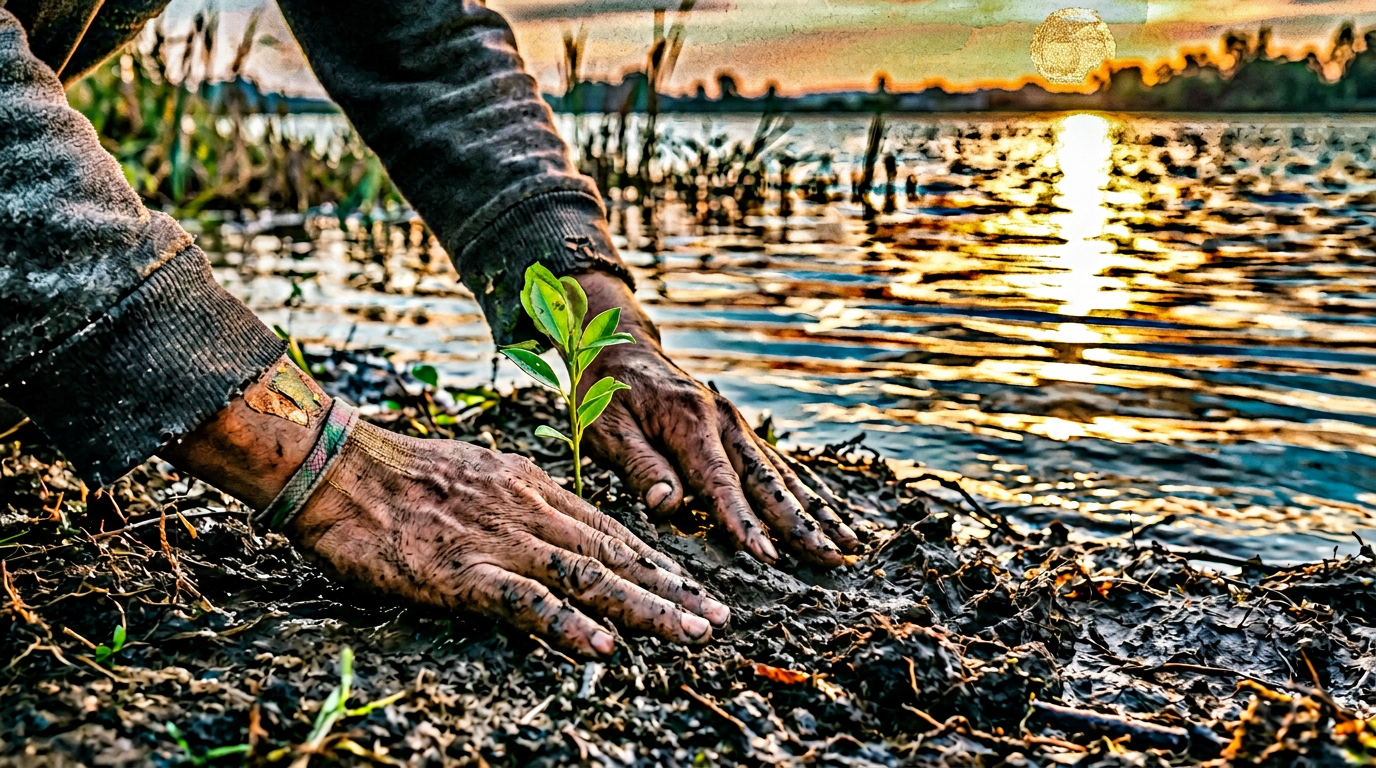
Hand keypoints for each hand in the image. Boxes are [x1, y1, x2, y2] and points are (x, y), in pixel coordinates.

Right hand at [164, 357, 728, 655]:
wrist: (339, 467)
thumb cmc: (400, 475)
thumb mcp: (478, 475)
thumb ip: (519, 502)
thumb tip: (552, 531)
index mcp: (534, 489)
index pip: (609, 530)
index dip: (656, 561)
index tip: (692, 585)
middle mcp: (531, 512)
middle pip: (615, 554)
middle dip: (671, 588)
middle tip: (717, 617)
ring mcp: (501, 541)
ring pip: (588, 576)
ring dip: (644, 607)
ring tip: (690, 632)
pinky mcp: (463, 572)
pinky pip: (526, 602)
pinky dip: (568, 624)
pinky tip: (603, 646)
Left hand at [574, 272, 861, 567]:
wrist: (616, 346)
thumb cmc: (603, 393)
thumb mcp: (604, 428)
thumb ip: (638, 466)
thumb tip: (667, 507)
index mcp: (689, 422)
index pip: (720, 482)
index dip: (744, 522)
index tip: (768, 557)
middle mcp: (723, 421)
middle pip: (768, 481)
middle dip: (802, 523)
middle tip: (832, 559)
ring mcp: (736, 425)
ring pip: (784, 474)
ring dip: (817, 510)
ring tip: (849, 543)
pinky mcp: (739, 430)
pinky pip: (780, 465)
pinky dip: (809, 491)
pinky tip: (831, 514)